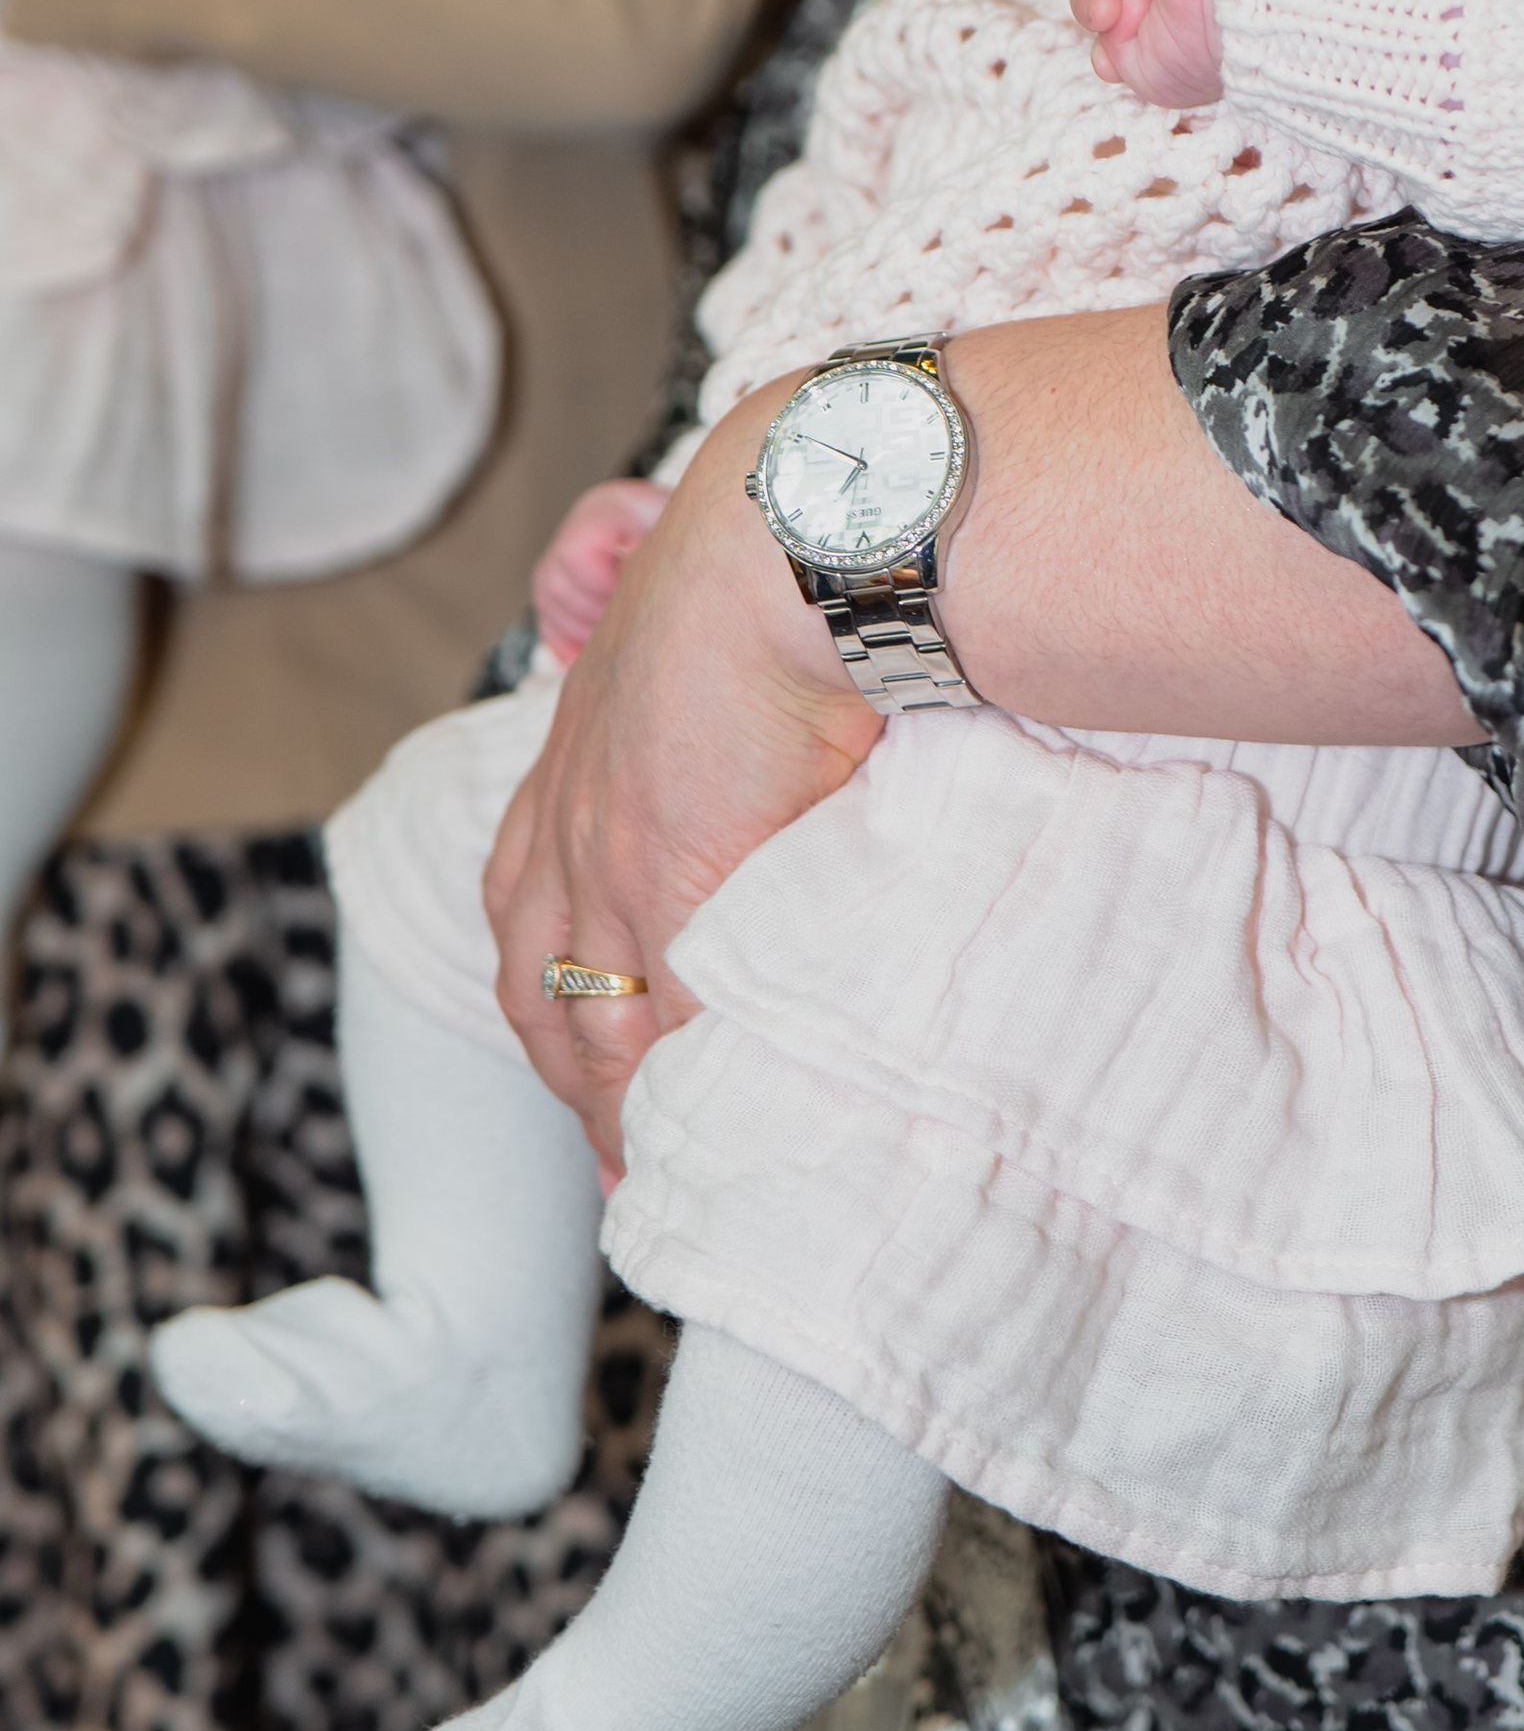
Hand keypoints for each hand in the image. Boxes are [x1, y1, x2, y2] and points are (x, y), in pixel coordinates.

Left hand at [484, 377, 877, 1166]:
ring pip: (600, 1031)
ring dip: (631, 1117)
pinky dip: (695, 1097)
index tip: (585, 1063)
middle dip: (575, 1087)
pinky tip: (736, 1142)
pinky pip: (677, 1028)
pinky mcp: (671, 893)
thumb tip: (746, 693)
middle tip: (622, 1163)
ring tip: (678, 1183)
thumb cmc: (769, 568)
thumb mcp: (699, 634)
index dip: (554, 1000)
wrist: (787, 547)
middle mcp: (565, 827)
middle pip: (543, 995)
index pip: (530, 917)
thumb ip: (699, 694)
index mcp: (568, 767)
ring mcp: (610, 868)